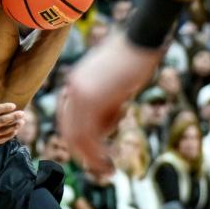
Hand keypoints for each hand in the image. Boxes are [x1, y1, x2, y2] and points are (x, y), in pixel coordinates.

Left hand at [57, 35, 161, 173]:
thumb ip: (105, 99)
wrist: (142, 37)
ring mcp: (79, 93)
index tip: (91, 153)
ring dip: (91, 158)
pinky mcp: (91, 99)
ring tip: (107, 171)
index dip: (77, 140)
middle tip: (99, 168)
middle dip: (82, 153)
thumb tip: (107, 116)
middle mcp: (71, 88)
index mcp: (75, 83)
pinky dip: (97, 154)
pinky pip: (89, 135)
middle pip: (69, 131)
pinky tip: (108, 164)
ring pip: (77, 137)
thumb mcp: (115, 81)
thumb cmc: (136, 55)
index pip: (67, 119)